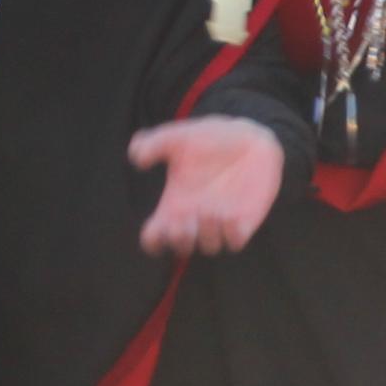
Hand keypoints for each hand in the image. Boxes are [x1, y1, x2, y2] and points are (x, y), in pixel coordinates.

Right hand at [128, 114, 285, 256]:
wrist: (249, 139)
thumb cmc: (208, 139)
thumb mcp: (177, 137)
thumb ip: (153, 144)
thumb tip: (136, 158)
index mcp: (174, 205)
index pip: (155, 238)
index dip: (153, 242)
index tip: (157, 227)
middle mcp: (195, 218)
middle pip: (181, 248)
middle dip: (180, 239)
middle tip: (184, 219)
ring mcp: (219, 222)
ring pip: (208, 247)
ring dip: (206, 234)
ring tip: (210, 209)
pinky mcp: (244, 221)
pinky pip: (235, 243)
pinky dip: (231, 235)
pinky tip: (231, 214)